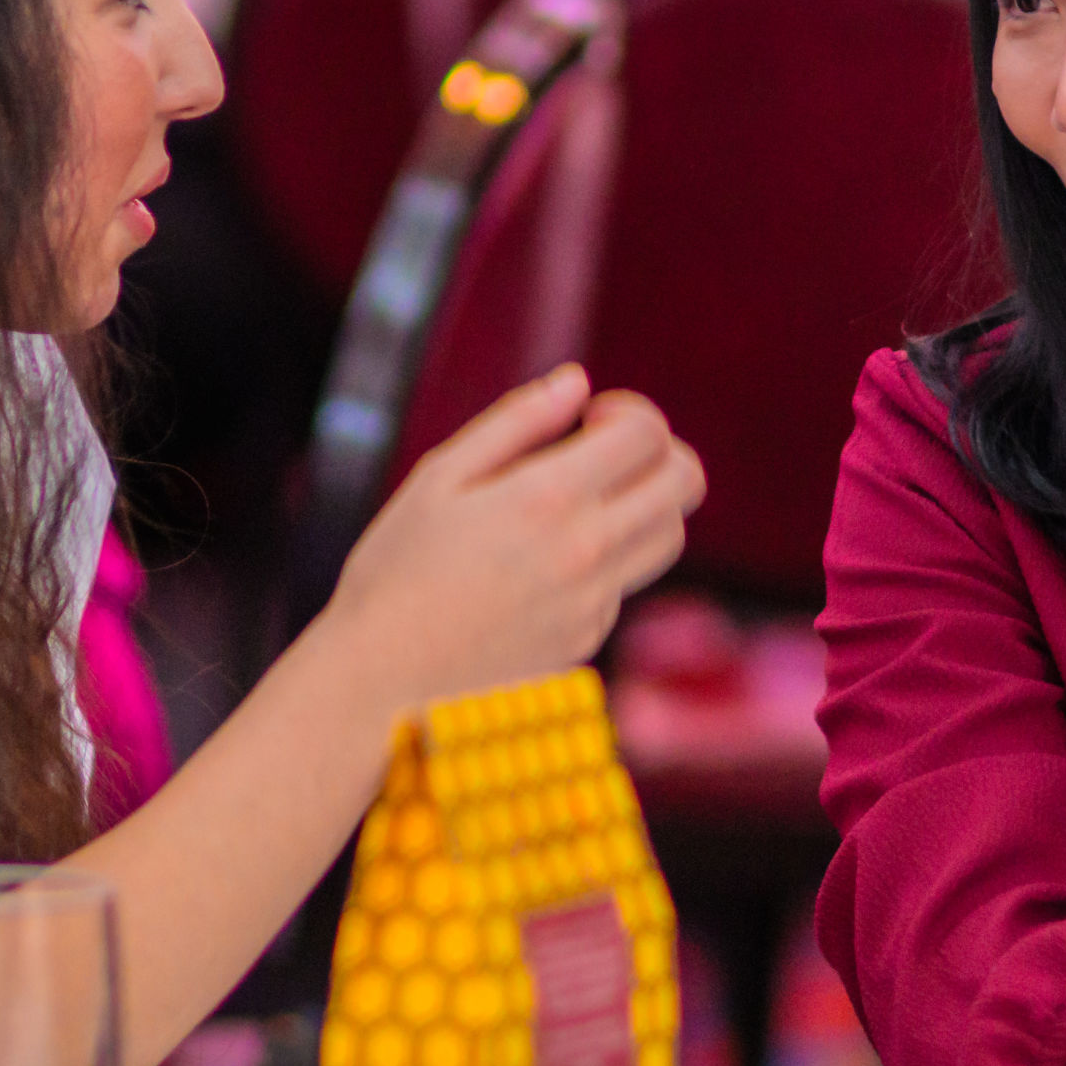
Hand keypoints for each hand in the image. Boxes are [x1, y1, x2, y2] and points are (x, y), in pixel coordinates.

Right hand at [319, 365, 703, 714]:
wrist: (381, 684)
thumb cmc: (396, 572)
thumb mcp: (440, 477)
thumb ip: (516, 421)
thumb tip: (576, 382)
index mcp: (548, 499)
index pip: (647, 435)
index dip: (629, 412)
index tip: (589, 419)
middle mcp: (587, 552)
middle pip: (684, 483)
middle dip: (658, 452)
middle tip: (606, 454)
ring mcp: (594, 603)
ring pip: (669, 536)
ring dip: (646, 505)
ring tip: (584, 503)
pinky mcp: (587, 640)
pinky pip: (625, 584)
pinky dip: (606, 559)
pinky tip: (543, 563)